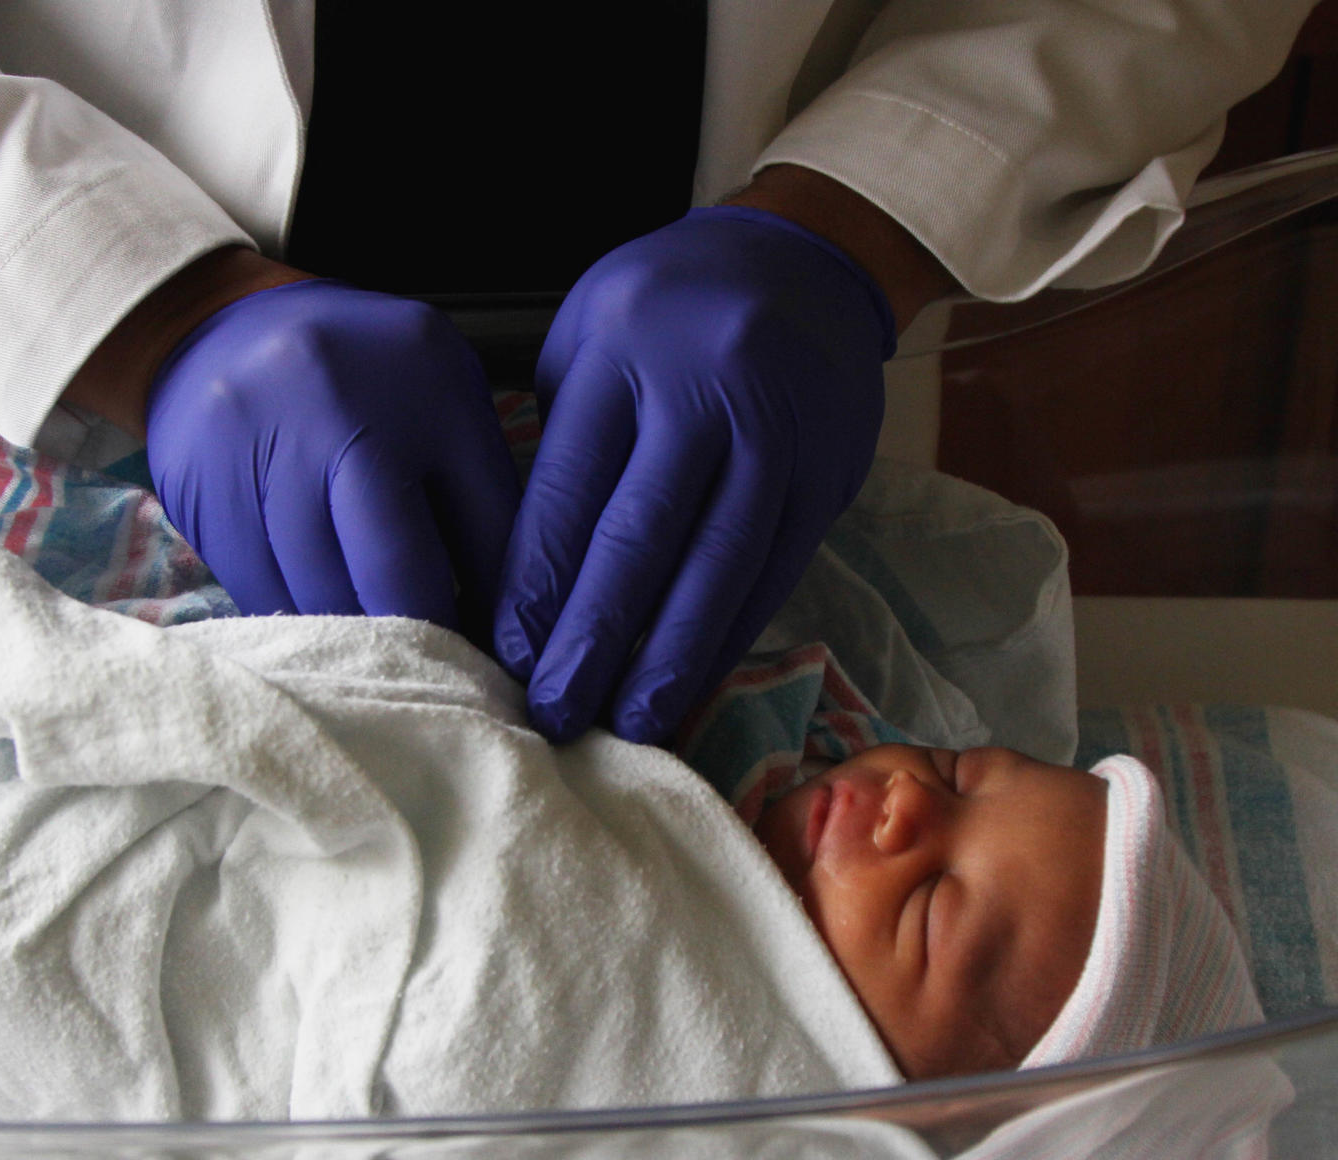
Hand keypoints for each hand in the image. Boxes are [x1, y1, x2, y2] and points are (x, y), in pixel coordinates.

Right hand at [142, 279, 518, 630]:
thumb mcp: (440, 397)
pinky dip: (298, 620)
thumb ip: (481, 491)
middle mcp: (339, 414)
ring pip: (324, 597)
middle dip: (425, 638)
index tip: (505, 656)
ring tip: (377, 650)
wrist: (214, 327)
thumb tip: (512, 615)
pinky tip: (317, 620)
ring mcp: (262, 453)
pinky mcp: (206, 495)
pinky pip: (263, 593)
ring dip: (357, 638)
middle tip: (439, 673)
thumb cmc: (358, 373)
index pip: (485, 532)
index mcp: (427, 389)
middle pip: (395, 577)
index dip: (500, 610)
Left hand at [493, 202, 897, 743]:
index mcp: (620, 352)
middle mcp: (704, 389)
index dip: (538, 585)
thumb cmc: (663, 314)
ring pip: (718, 565)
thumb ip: (557, 445)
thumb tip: (521, 586)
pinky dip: (730, 633)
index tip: (508, 656)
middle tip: (557, 712)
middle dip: (594, 639)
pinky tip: (693, 679)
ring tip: (629, 720)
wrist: (801, 261)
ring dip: (669, 657)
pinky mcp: (829, 471)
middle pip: (642, 537)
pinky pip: (774, 570)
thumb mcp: (586, 342)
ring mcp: (777, 431)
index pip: (569, 491)